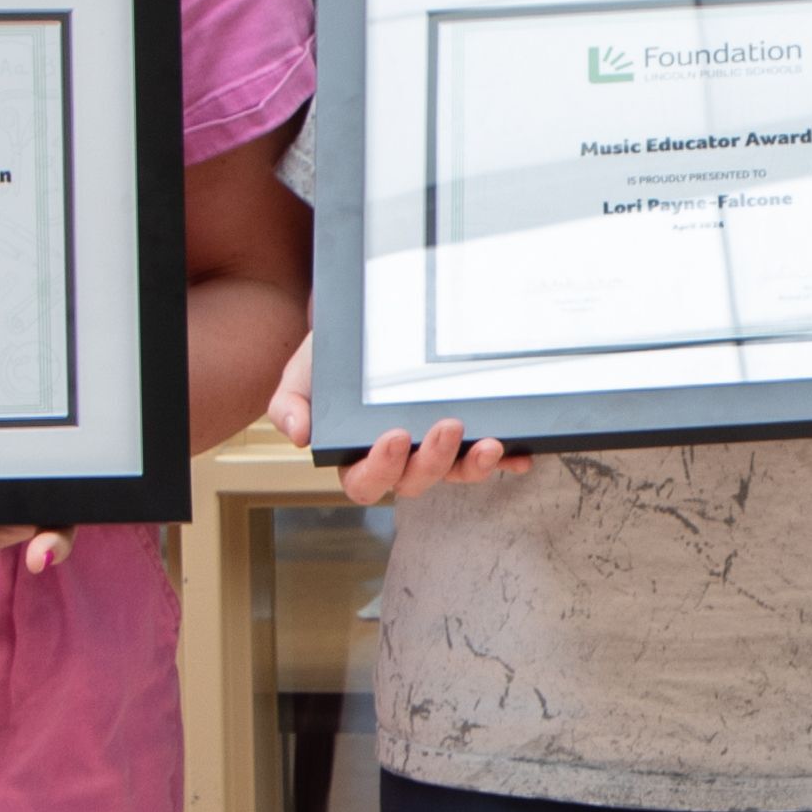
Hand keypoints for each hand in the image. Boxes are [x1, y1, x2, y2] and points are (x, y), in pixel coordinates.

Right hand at [280, 332, 526, 500]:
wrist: (363, 330)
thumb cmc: (330, 359)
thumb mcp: (302, 372)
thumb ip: (290, 402)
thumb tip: (298, 433)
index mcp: (356, 457)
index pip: (365, 481)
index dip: (381, 468)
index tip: (394, 436)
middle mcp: (399, 462)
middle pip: (415, 481)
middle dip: (433, 461)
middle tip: (447, 425)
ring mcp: (434, 453)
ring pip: (453, 475)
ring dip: (473, 467)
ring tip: (489, 445)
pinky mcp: (464, 439)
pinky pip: (486, 458)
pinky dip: (507, 461)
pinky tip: (521, 454)